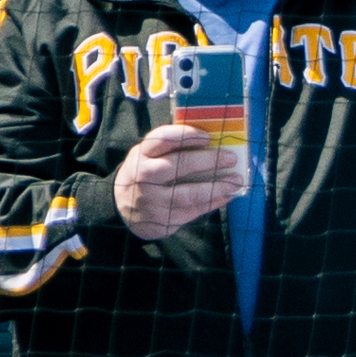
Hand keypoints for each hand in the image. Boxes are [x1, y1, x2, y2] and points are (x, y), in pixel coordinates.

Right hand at [115, 120, 245, 240]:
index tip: (208, 137)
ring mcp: (152, 201)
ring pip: (188, 194)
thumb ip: (170, 149)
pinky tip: (226, 196)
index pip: (163, 139)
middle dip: (208, 161)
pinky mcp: (161, 220)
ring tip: (235, 181)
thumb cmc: (144, 174)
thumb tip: (213, 143)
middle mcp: (144, 176)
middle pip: (178, 166)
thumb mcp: (147, 156)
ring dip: (216, 187)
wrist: (120, 207)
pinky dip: (212, 203)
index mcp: (141, 154)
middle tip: (231, 159)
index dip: (187, 136)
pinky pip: (192, 212)